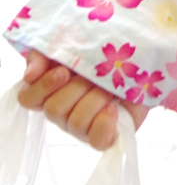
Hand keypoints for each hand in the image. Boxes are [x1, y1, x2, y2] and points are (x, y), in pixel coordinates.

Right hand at [17, 49, 147, 150]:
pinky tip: (114, 107)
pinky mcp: (105, 135)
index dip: (43, 87)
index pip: (27, 99)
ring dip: (96, 99)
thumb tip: (29, 75)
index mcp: (48, 91)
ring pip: (76, 122)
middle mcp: (62, 112)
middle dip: (79, 88)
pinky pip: (97, 141)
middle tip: (95, 75)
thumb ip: (43, 55)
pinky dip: (105, 123)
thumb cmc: (101, 51)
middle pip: (54, 110)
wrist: (140, 58)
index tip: (63, 71)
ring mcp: (82, 127)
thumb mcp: (69, 43)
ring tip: (110, 88)